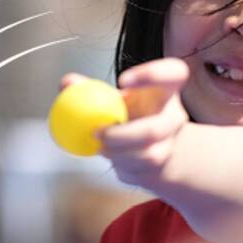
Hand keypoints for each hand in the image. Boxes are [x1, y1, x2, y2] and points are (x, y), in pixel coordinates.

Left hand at [97, 58, 189, 186]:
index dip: (153, 75)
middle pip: (156, 129)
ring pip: (148, 155)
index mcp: (164, 90)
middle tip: (96, 132)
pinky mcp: (162, 164)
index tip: (122, 82)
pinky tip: (111, 155)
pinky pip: (139, 170)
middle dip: (122, 135)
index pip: (174, 73)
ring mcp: (170, 143)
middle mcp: (174, 116)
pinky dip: (119, 165)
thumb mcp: (109, 96)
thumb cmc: (124, 112)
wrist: (141, 144)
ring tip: (100, 146)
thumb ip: (87, 88)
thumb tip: (67, 83)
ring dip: (117, 153)